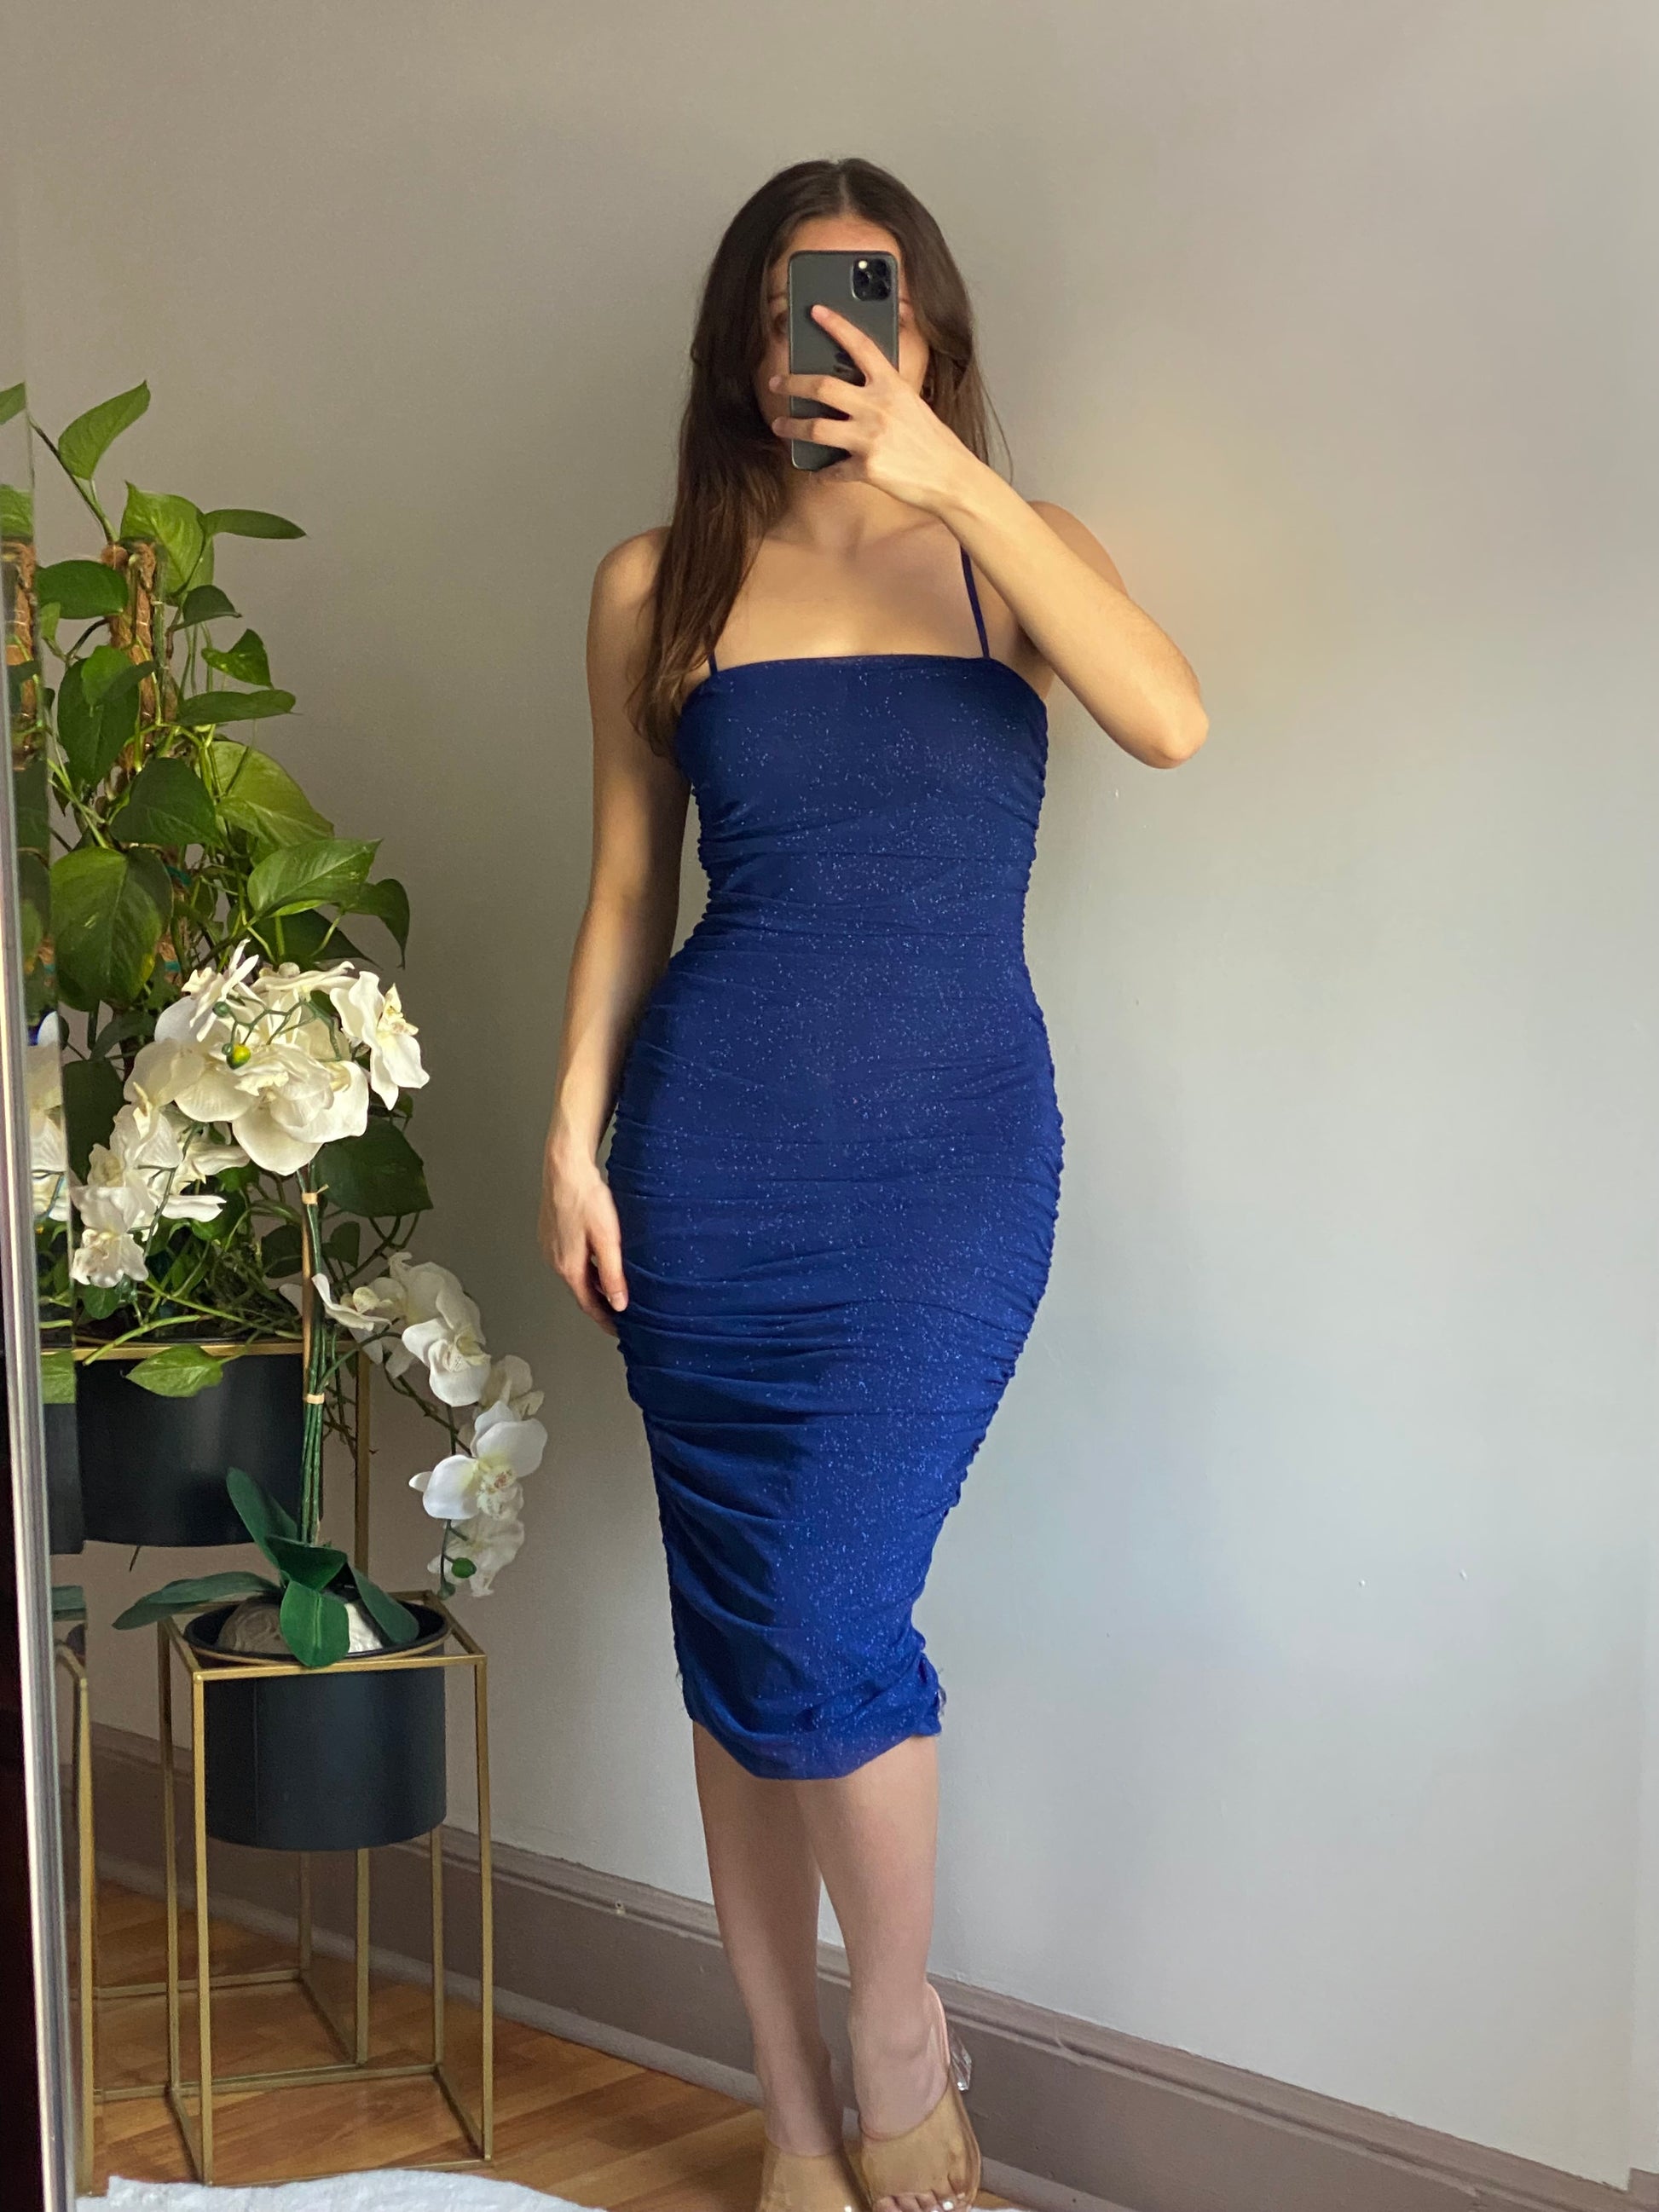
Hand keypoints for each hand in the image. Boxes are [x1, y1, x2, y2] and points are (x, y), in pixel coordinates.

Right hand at [539, 1145, 627, 1336]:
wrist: (565, 1167)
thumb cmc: (586, 1197)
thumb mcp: (607, 1239)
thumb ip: (613, 1274)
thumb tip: (618, 1304)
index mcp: (569, 1267)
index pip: (589, 1305)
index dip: (606, 1320)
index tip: (620, 1329)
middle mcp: (555, 1260)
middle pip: (582, 1291)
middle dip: (601, 1303)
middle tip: (621, 1310)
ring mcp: (551, 1246)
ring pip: (576, 1273)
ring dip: (594, 1283)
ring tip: (615, 1286)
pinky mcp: (551, 1232)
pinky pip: (571, 1258)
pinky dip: (586, 1266)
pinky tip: (599, 1258)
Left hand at [767, 304, 975, 513]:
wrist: (951, 477)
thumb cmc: (933, 442)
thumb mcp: (912, 405)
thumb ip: (885, 394)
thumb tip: (855, 390)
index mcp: (892, 385)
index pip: (860, 345)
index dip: (836, 324)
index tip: (816, 311)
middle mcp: (878, 407)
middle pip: (822, 386)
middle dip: (793, 383)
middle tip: (777, 382)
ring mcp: (870, 438)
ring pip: (816, 428)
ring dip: (792, 426)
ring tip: (781, 425)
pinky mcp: (867, 468)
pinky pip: (832, 470)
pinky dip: (822, 473)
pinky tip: (817, 473)